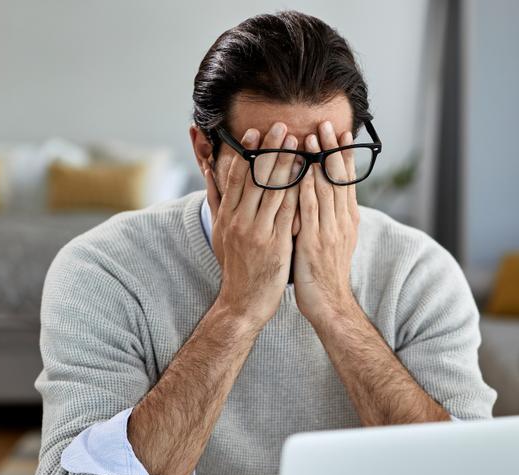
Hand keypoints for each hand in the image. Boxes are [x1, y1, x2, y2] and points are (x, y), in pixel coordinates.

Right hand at [203, 122, 300, 331]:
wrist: (243, 302)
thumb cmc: (235, 266)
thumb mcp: (219, 232)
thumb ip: (217, 200)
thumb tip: (209, 172)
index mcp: (227, 216)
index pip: (236, 177)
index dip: (246, 153)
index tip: (255, 132)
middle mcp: (240, 221)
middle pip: (255, 178)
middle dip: (270, 151)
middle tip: (283, 127)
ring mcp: (257, 233)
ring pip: (274, 192)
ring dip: (288, 165)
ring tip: (300, 145)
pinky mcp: (276, 245)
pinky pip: (288, 213)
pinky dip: (298, 192)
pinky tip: (309, 177)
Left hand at [293, 121, 361, 326]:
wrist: (328, 303)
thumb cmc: (325, 273)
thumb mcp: (333, 240)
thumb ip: (330, 217)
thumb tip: (325, 196)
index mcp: (347, 220)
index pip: (346, 181)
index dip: (343, 156)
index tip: (341, 134)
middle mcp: (341, 222)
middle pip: (338, 179)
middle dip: (332, 150)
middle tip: (327, 124)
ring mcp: (329, 231)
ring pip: (325, 189)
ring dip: (318, 161)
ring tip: (312, 137)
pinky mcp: (314, 242)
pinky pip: (310, 210)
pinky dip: (306, 188)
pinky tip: (301, 172)